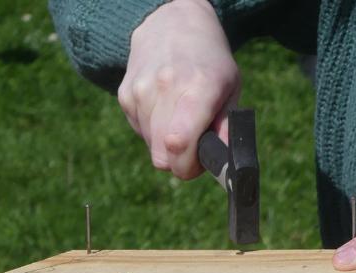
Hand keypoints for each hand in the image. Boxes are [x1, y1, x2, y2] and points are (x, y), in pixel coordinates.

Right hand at [119, 0, 239, 178]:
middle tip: (192, 147)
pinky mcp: (125, 95)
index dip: (187, 167)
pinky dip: (152, 129)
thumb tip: (222, 162)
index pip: (179, 145)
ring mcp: (141, 90)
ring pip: (151, 147)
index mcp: (198, 87)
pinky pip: (140, 132)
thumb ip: (226, 128)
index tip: (197, 164)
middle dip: (178, 161)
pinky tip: (163, 106)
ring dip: (165, 144)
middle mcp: (165, 87)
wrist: (171, 22)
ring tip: (179, 117)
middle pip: (161, 156)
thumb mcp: (230, 87)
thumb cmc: (209, 62)